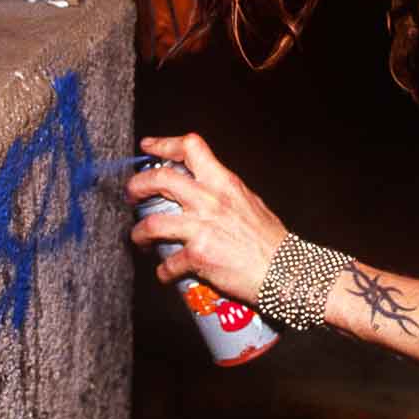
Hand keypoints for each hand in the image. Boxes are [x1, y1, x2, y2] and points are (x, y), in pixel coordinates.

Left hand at [123, 133, 288, 304]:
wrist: (286, 272)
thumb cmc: (271, 242)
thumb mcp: (249, 203)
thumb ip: (224, 195)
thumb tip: (204, 193)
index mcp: (225, 183)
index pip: (190, 148)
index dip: (164, 144)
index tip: (148, 147)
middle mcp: (211, 200)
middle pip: (160, 179)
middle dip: (137, 186)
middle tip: (132, 196)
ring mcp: (202, 228)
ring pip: (152, 223)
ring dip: (139, 233)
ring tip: (140, 238)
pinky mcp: (199, 256)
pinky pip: (168, 263)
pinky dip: (163, 271)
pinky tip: (166, 273)